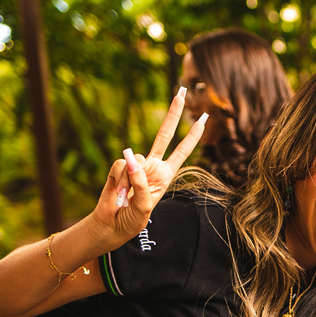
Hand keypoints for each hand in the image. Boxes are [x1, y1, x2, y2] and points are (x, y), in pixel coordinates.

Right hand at [91, 90, 207, 249]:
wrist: (111, 225)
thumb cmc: (132, 219)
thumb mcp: (144, 205)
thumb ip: (140, 181)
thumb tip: (129, 156)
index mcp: (165, 175)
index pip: (182, 151)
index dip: (193, 135)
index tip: (204, 118)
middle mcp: (153, 166)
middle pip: (164, 135)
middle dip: (173, 113)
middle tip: (182, 91)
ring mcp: (135, 165)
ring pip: (134, 159)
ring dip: (130, 181)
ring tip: (127, 199)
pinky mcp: (119, 167)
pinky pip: (120, 165)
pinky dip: (119, 180)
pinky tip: (118, 193)